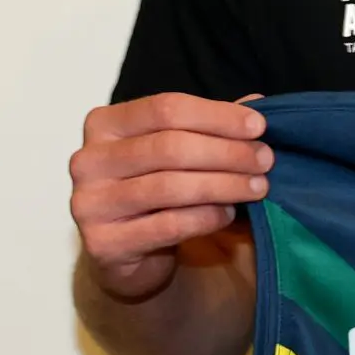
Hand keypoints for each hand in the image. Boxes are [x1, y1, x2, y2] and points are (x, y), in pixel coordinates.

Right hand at [70, 93, 271, 300]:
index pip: (165, 108)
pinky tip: (229, 213)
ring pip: (169, 186)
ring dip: (224, 185)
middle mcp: (88, 160)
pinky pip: (167, 225)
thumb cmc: (158, 189)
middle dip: (227, 152)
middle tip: (265, 160)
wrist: (127, 252)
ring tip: (258, 187)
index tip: (259, 127)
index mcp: (105, 124)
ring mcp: (90, 203)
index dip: (217, 116)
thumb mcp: (180, 150)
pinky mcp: (103, 243)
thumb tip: (257, 102)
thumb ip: (211, 126)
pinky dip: (206, 217)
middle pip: (169, 147)